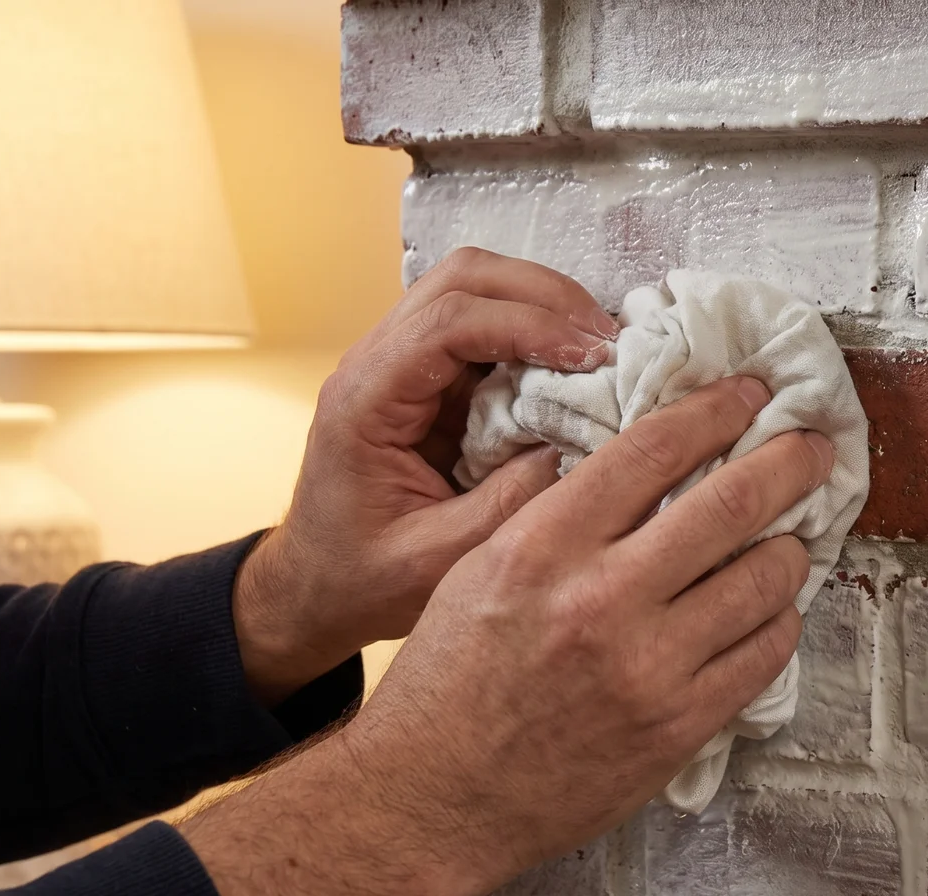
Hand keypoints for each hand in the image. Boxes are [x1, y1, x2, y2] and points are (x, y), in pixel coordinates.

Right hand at [181, 376, 835, 895]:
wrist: (430, 798)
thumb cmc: (449, 680)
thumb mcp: (479, 568)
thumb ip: (559, 514)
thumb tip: (645, 462)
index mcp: (544, 548)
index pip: (654, 449)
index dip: (717, 409)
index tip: (750, 392)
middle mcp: (602, 600)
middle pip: (732, 503)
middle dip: (789, 462)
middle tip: (814, 447)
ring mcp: (650, 669)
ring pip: (765, 580)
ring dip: (790, 548)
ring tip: (791, 537)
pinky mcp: (680, 726)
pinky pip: (763, 654)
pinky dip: (778, 622)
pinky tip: (770, 610)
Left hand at [233, 247, 621, 705]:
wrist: (317, 587)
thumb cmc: (365, 579)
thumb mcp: (442, 558)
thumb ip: (511, 504)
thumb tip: (589, 444)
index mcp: (365, 402)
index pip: (449, 323)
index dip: (529, 326)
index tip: (593, 357)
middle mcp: (376, 363)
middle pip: (463, 277)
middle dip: (545, 295)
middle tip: (609, 341)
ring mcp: (403, 362)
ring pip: (476, 286)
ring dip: (544, 304)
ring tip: (601, 349)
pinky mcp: (431, 375)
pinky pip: (487, 324)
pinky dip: (537, 329)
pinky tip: (576, 364)